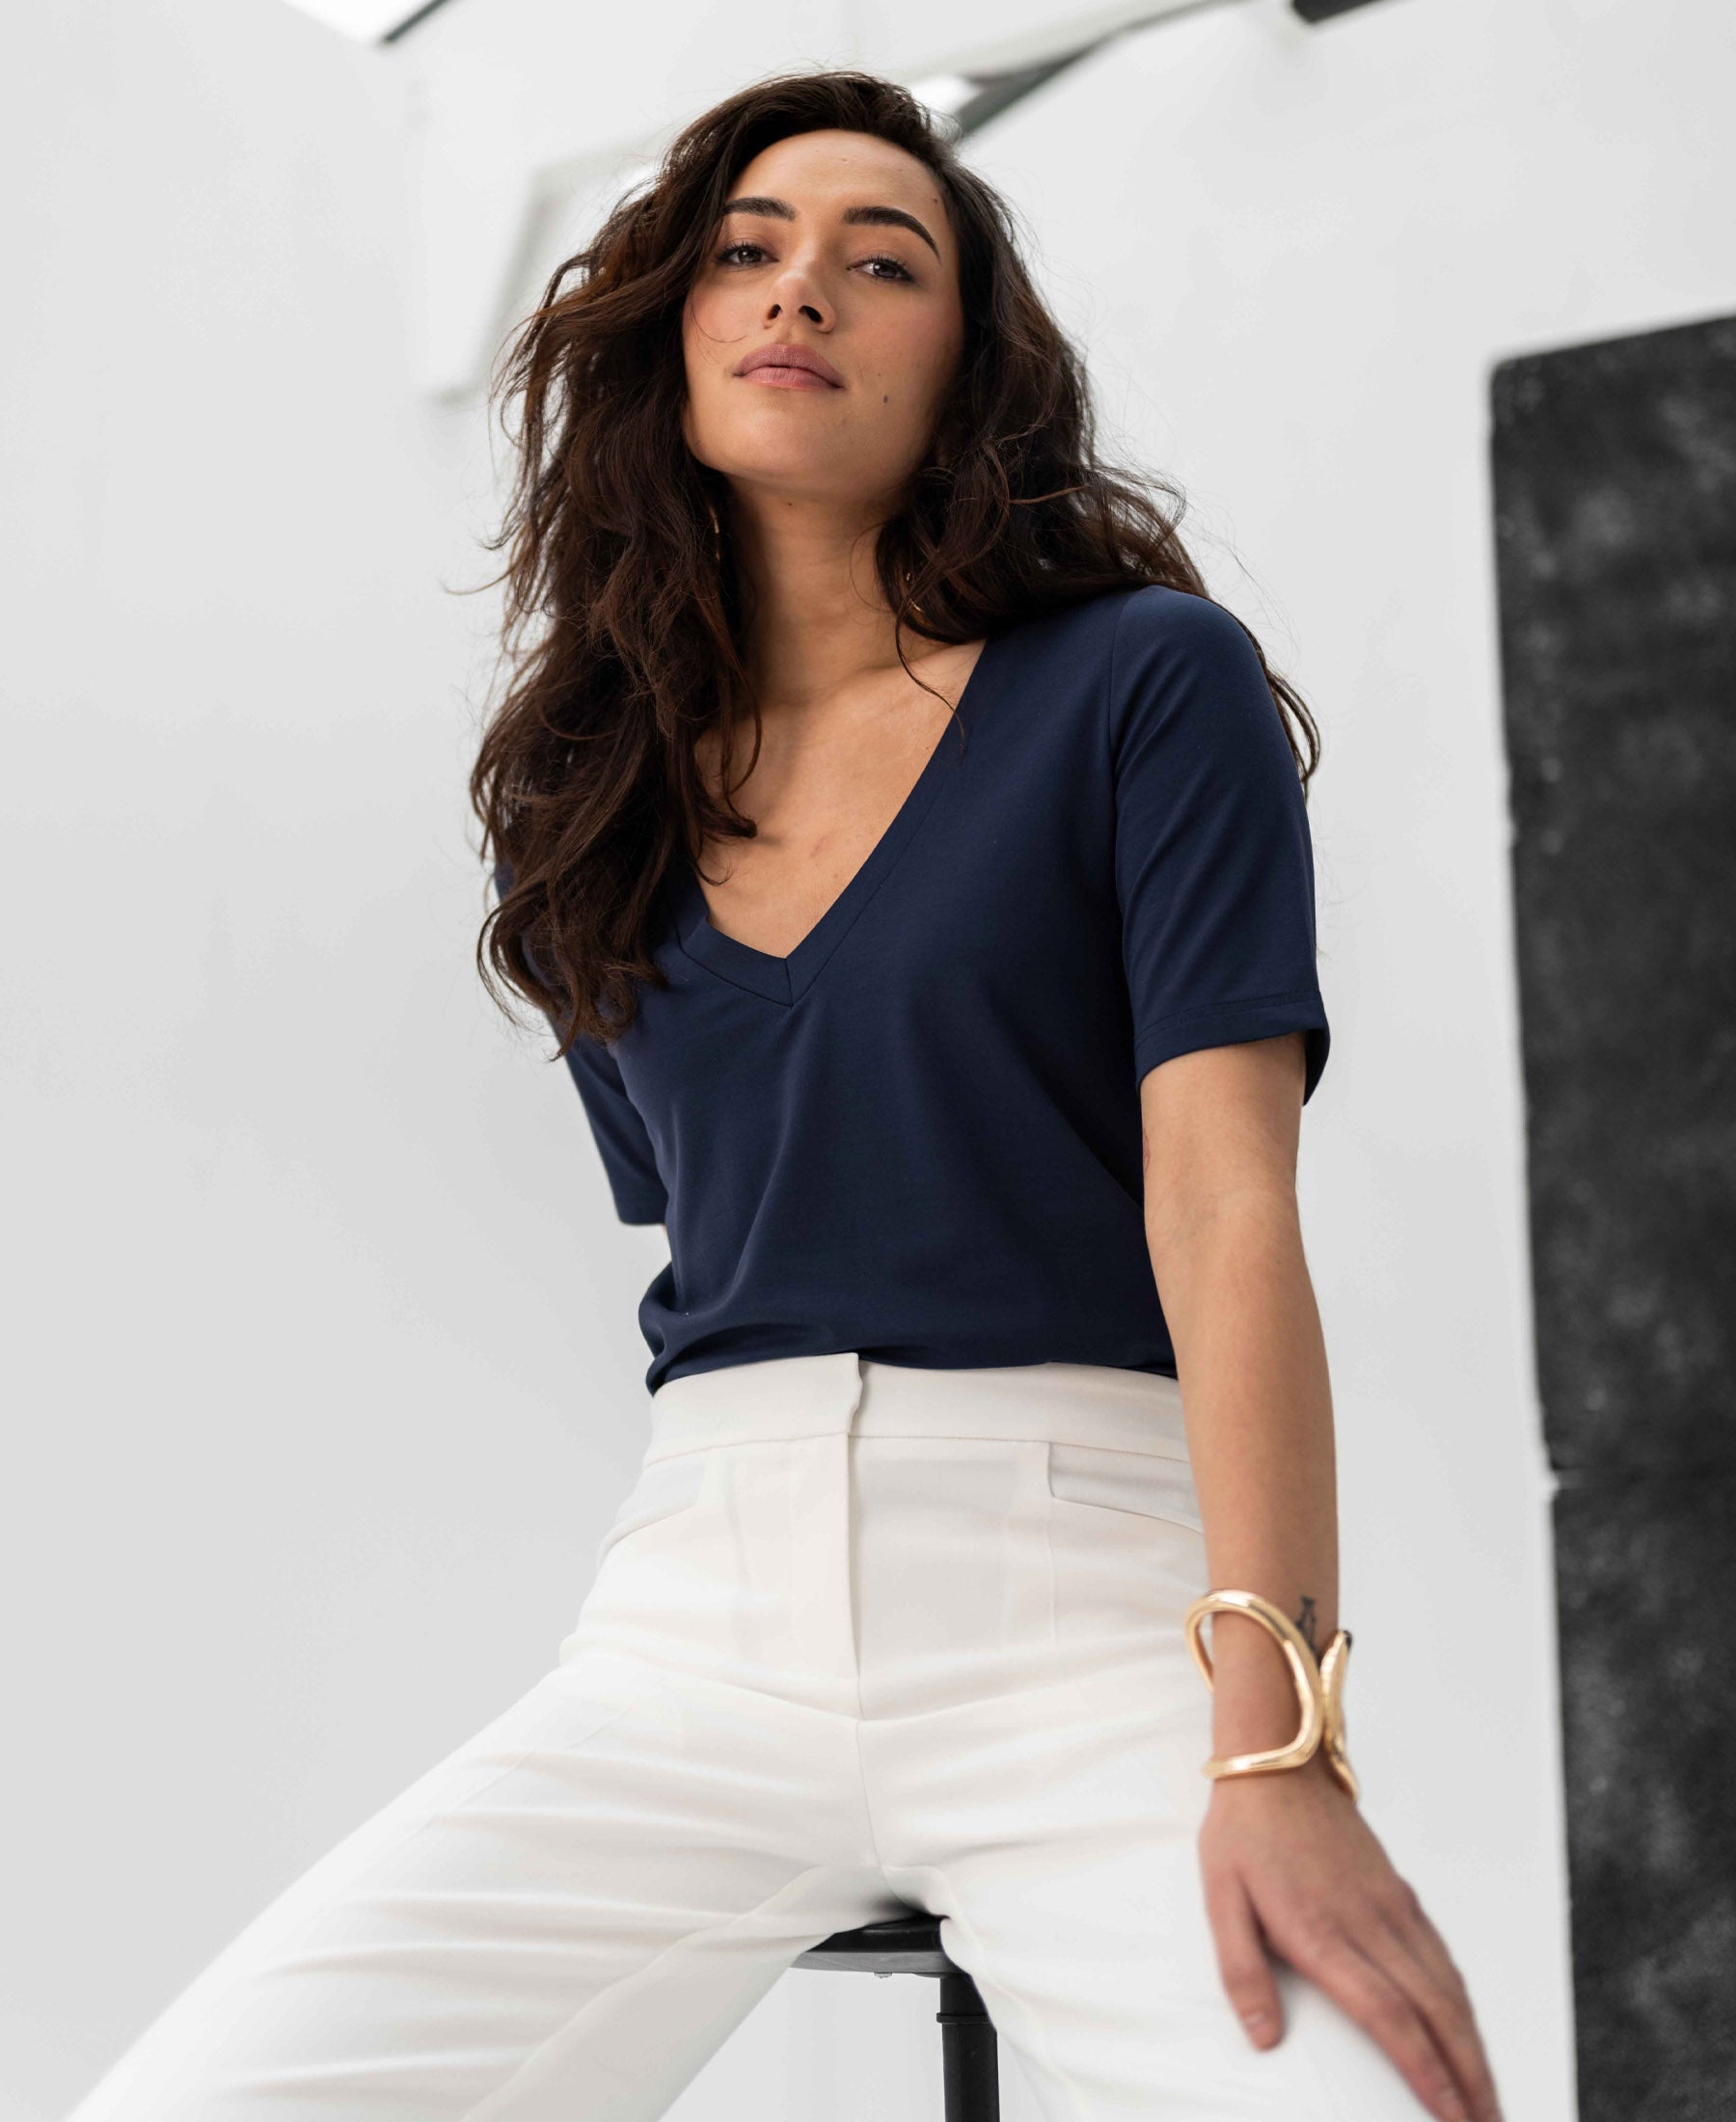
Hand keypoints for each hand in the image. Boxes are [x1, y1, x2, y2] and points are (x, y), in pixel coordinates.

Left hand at [1197, 1754, 1501, 2121]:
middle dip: (1468, 2077)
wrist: (1280, 1764)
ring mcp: (1392, 1907)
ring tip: (1488, 2100)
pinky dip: (1464, 2005)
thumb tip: (1262, 2038)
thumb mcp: (1220, 1901)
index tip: (1449, 2115)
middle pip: (1435, 2012)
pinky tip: (1469, 2034)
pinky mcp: (1401, 1894)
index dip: (1424, 2069)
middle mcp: (1370, 1923)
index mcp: (1322, 1932)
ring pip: (1449, 1988)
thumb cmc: (1244, 1835)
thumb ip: (1241, 1972)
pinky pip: (1443, 1958)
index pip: (1387, 2014)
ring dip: (1474, 2048)